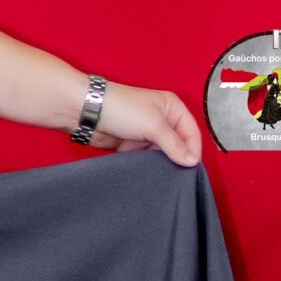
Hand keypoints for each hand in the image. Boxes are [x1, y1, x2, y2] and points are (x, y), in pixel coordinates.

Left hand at [87, 82, 201, 166]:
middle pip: (179, 144)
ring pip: (163, 153)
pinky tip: (147, 172)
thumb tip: (192, 161)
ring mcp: (147, 132)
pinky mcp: (133, 144)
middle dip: (177, 157)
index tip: (190, 167)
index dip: (192, 149)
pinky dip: (147, 164)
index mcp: (172, 108)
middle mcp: (162, 119)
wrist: (87, 112)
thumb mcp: (153, 125)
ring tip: (160, 173)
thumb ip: (174, 144)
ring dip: (161, 162)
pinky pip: (147, 158)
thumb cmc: (121, 109)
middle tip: (176, 173)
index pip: (192, 132)